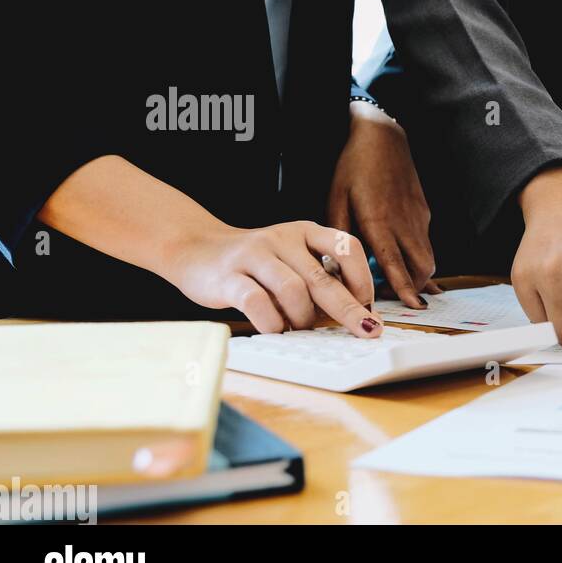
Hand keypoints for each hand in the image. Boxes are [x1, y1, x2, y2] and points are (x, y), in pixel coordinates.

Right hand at [168, 220, 382, 337]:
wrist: (194, 248)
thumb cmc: (254, 263)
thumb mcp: (292, 258)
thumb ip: (319, 277)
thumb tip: (357, 314)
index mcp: (305, 232)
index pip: (347, 247)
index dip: (363, 279)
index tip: (367, 305)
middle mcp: (282, 238)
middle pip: (323, 277)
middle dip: (349, 310)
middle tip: (367, 331)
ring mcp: (254, 255)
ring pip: (293, 291)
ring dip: (303, 318)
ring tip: (299, 328)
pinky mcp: (228, 277)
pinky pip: (257, 303)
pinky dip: (272, 323)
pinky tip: (274, 329)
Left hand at [328, 101, 439, 309]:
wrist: (383, 136)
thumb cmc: (355, 166)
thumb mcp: (336, 198)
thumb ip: (339, 234)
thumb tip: (335, 263)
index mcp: (379, 221)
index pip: (395, 263)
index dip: (404, 288)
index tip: (411, 306)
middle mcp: (404, 222)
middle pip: (423, 266)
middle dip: (416, 287)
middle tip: (399, 298)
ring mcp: (418, 217)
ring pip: (429, 256)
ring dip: (419, 273)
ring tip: (404, 282)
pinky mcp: (423, 211)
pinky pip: (425, 241)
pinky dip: (418, 255)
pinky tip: (405, 255)